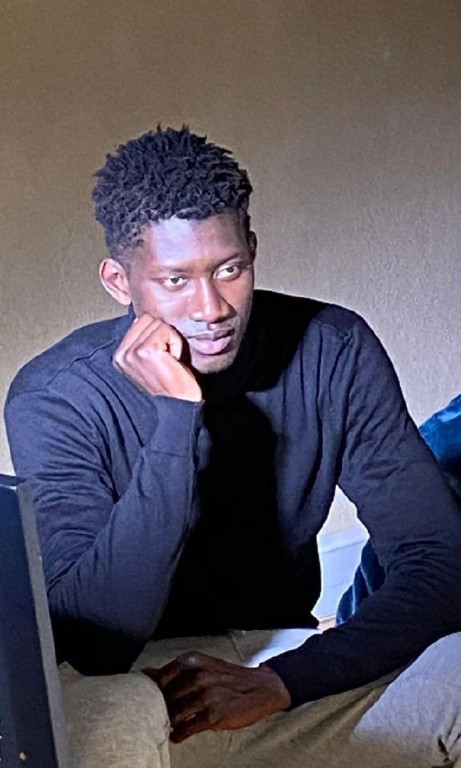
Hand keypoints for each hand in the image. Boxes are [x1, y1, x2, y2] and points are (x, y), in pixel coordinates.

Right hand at [113, 314, 201, 401]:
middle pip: (148, 319)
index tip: (161, 358)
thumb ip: (141, 340)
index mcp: (119, 356)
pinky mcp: (146, 350)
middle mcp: (121, 354)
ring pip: (158, 323)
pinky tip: (174, 361)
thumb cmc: (170, 383)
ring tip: (169, 361)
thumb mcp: (149, 361)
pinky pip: (166, 330)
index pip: (139, 321)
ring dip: (171, 340)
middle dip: (163, 335)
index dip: (157, 335)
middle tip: (166, 359)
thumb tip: (140, 318)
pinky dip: (176, 343)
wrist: (179, 405)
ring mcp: (132, 352)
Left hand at [143, 651, 290, 742]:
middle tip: (155, 716)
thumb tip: (145, 674)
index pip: (159, 678)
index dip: (151, 692)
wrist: (260, 688)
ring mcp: (204, 696)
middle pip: (164, 698)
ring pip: (173, 714)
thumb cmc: (227, 677)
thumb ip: (174, 671)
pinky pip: (186, 729)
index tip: (148, 699)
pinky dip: (179, 734)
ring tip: (167, 725)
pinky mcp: (212, 716)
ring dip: (168, 723)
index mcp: (191, 661)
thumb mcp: (202, 665)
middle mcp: (196, 676)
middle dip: (159, 709)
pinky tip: (177, 735)